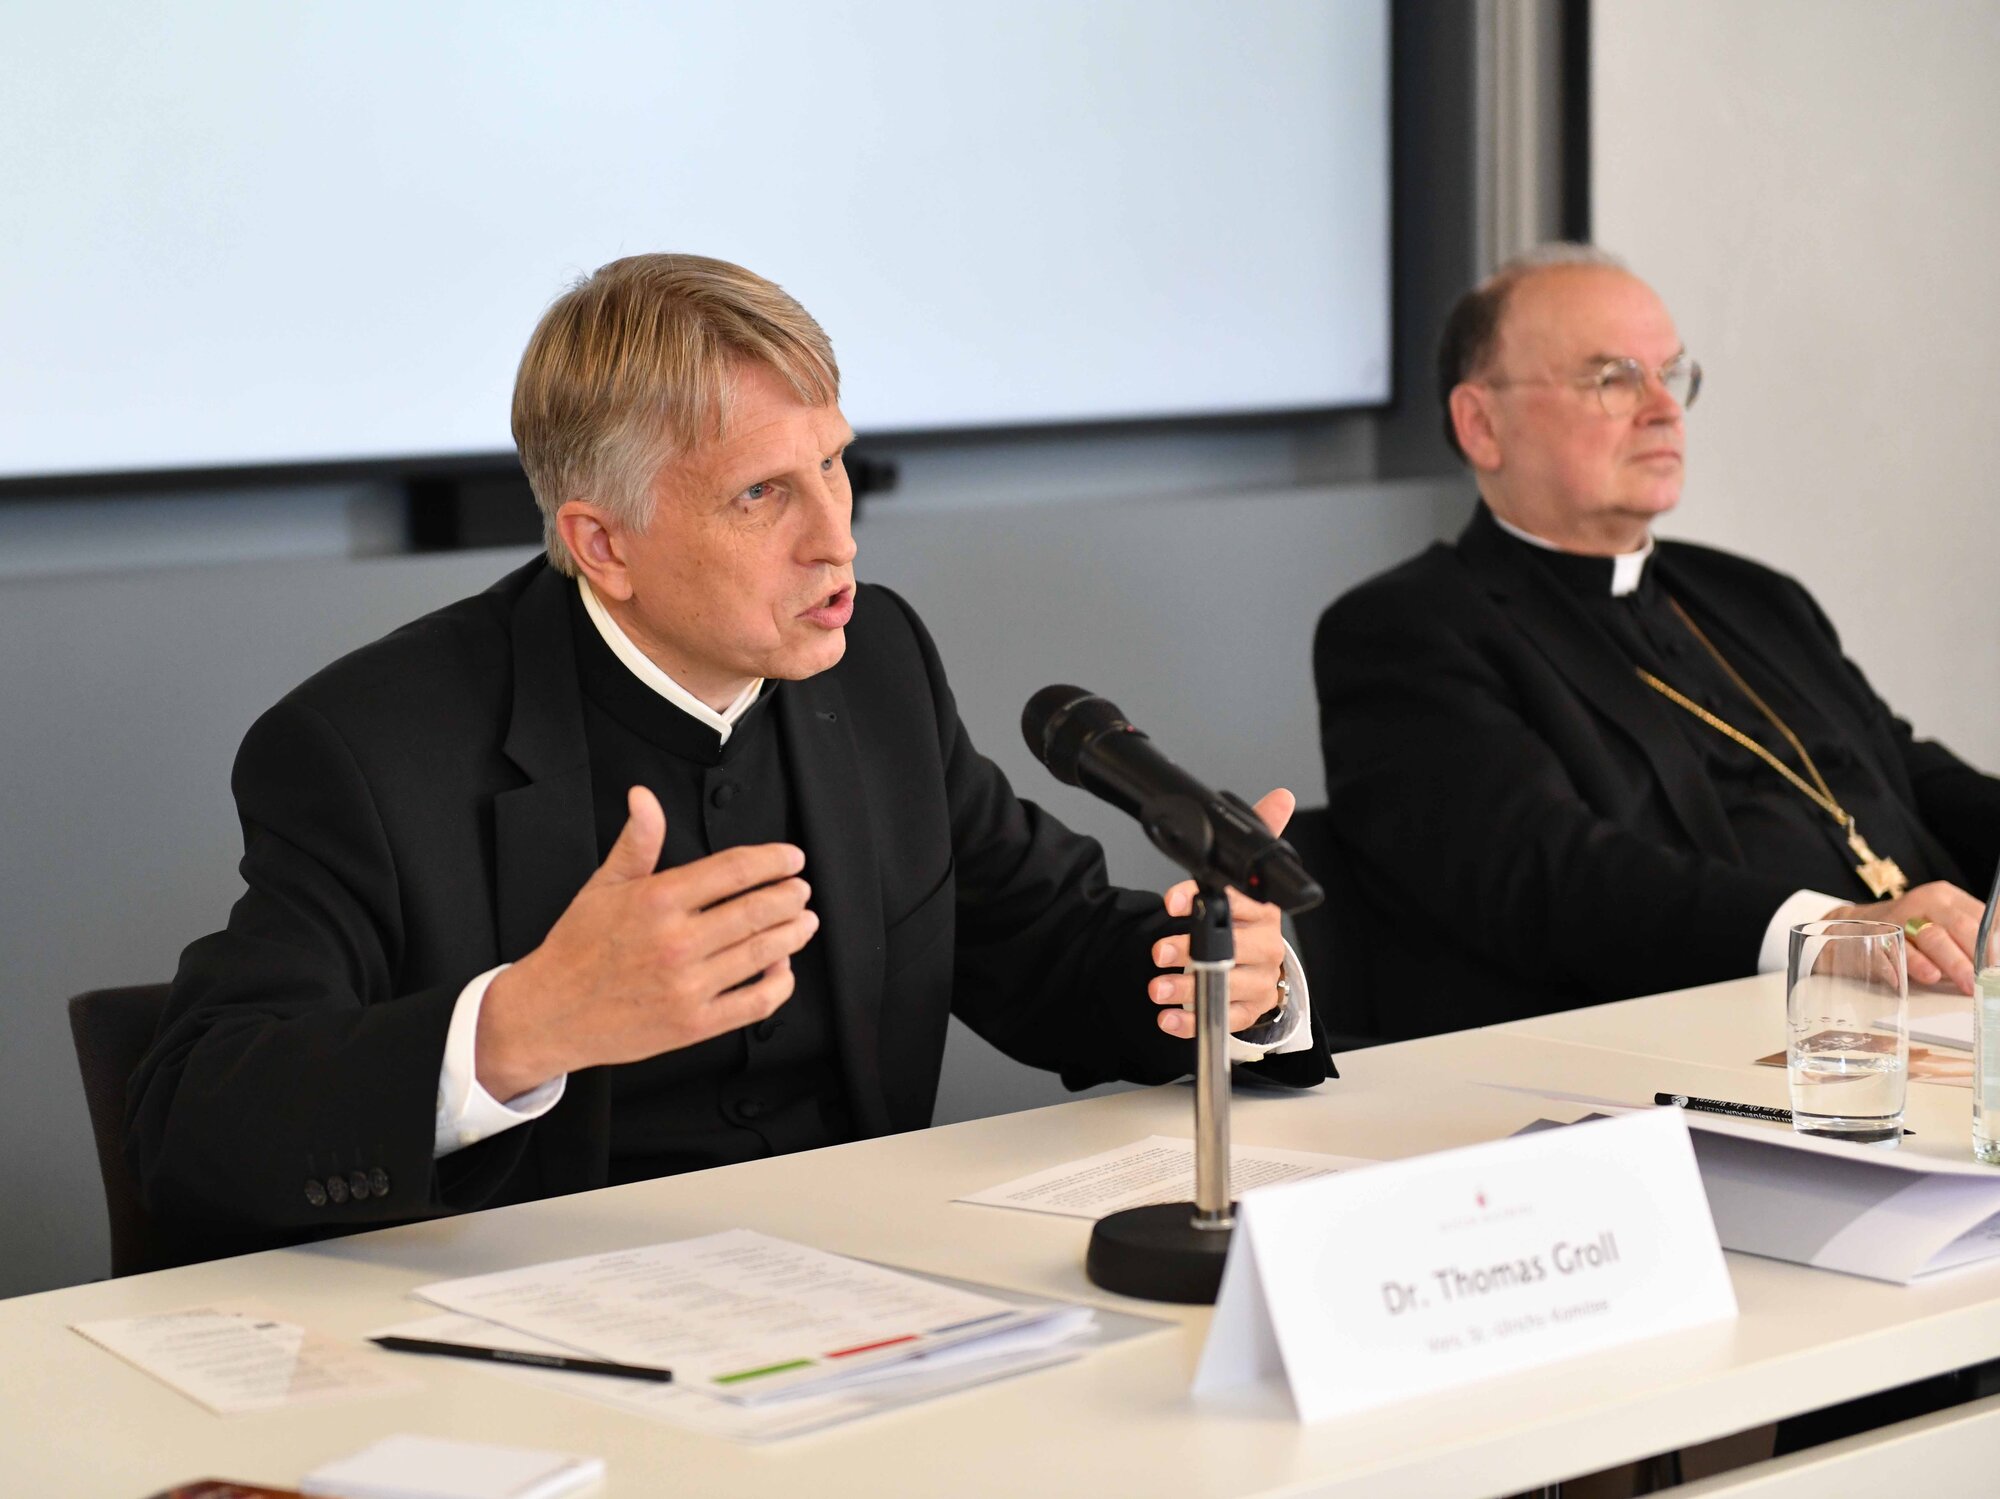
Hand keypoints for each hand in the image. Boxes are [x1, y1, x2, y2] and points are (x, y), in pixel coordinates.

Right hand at [476, 785, 818, 1097]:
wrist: (550, 1013)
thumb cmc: (577, 949)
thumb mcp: (603, 886)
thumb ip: (636, 841)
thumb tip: (644, 798)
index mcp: (657, 901)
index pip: (734, 870)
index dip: (773, 860)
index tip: (791, 858)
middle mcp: (677, 942)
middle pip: (757, 910)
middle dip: (790, 895)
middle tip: (801, 889)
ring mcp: (688, 986)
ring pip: (763, 953)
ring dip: (794, 933)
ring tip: (804, 921)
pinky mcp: (694, 1024)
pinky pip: (755, 1003)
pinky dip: (779, 984)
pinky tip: (782, 968)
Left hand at [1149, 788, 1296, 1038]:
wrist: (1260, 963)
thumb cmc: (1249, 917)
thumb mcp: (1251, 876)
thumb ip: (1261, 835)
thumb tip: (1282, 797)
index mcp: (1266, 911)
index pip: (1240, 902)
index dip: (1206, 900)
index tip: (1173, 901)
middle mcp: (1267, 947)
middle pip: (1235, 950)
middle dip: (1192, 950)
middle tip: (1160, 952)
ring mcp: (1260, 982)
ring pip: (1228, 987)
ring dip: (1187, 988)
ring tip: (1157, 986)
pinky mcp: (1250, 1011)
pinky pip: (1224, 1021)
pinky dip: (1191, 1022)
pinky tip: (1167, 1018)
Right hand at [1826, 880, 1982, 994]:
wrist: (1851, 928)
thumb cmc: (1906, 932)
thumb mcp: (1941, 925)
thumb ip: (1969, 939)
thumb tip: (1996, 961)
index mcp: (1945, 898)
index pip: (1980, 917)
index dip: (1994, 943)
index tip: (1998, 965)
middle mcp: (1922, 903)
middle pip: (1959, 925)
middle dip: (1976, 955)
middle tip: (1986, 978)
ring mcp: (1897, 919)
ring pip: (1932, 937)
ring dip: (1951, 962)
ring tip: (1964, 983)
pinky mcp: (1874, 937)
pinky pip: (1896, 951)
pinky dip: (1911, 966)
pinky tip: (1925, 977)